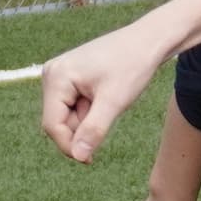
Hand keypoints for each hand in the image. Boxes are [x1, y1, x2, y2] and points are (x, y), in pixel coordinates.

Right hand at [41, 24, 167, 162]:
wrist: (148, 40)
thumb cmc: (133, 65)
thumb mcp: (114, 102)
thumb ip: (93, 130)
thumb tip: (78, 156)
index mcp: (56, 77)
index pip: (52, 125)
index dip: (69, 146)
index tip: (90, 160)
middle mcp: (52, 74)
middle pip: (58, 121)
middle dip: (81, 129)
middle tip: (109, 119)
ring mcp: (60, 74)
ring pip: (67, 115)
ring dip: (87, 120)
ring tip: (111, 102)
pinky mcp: (70, 76)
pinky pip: (74, 105)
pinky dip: (90, 111)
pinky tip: (107, 98)